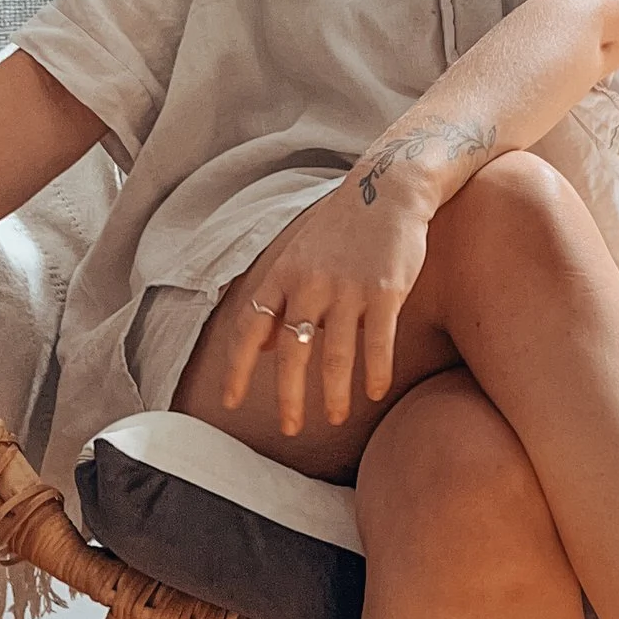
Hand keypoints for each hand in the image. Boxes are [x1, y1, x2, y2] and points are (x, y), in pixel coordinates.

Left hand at [220, 168, 437, 436]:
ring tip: (336, 419)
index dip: (238, 369)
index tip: (230, 403)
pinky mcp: (386, 290)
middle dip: (289, 398)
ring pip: (335, 355)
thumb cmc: (343, 227)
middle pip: (291, 352)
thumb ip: (281, 298)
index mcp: (283, 274)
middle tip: (290, 431)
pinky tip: (374, 392)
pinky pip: (378, 342)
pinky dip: (375, 371)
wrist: (389, 188)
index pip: (249, 328)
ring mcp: (348, 287)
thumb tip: (267, 346)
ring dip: (334, 394)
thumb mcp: (299, 254)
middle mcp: (310, 283)